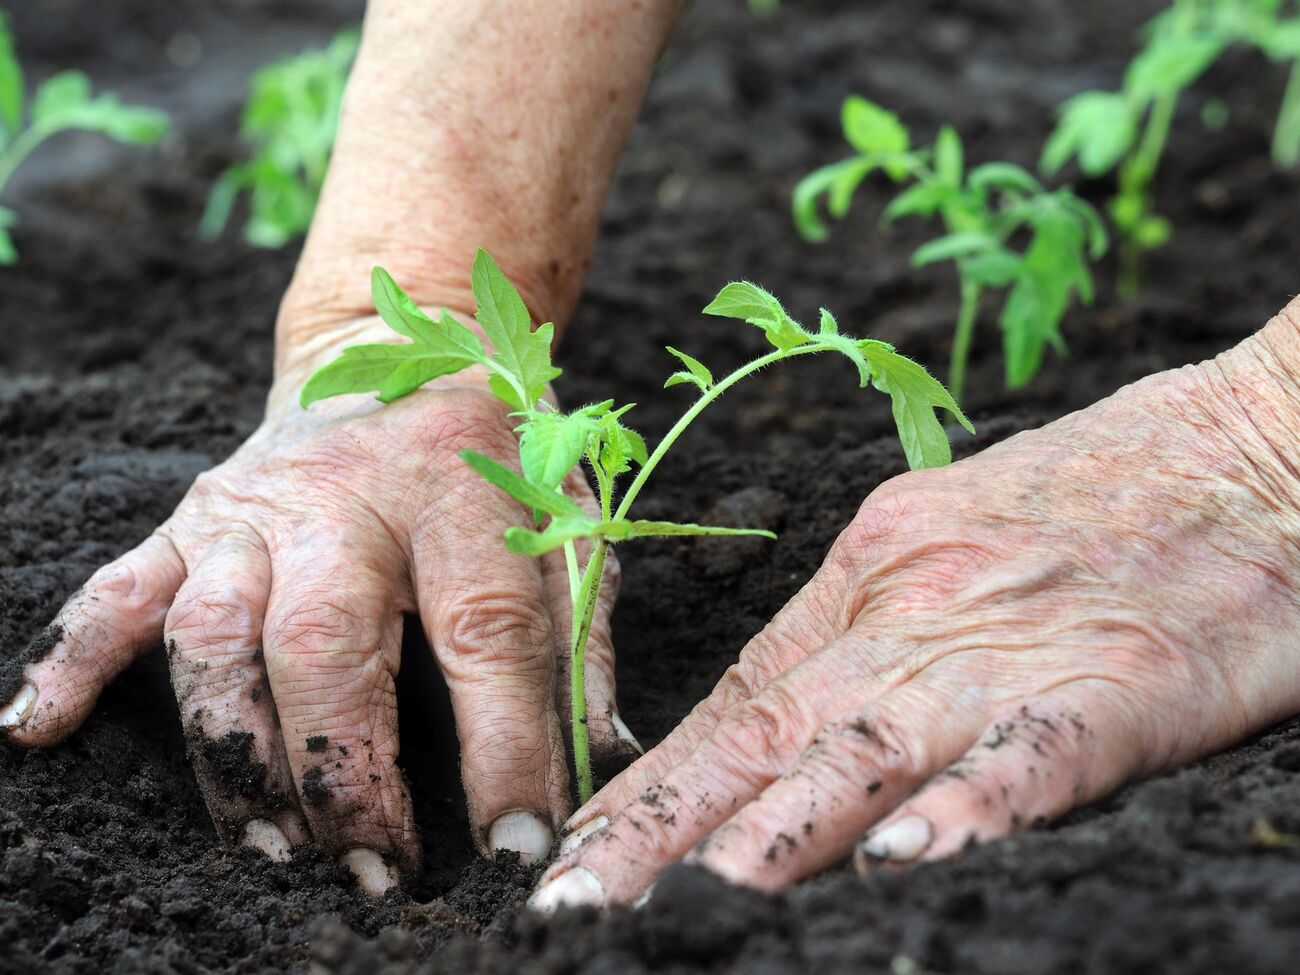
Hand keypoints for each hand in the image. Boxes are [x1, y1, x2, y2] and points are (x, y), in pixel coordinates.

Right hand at [0, 314, 637, 894]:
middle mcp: (351, 498)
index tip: (515, 845)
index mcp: (463, 494)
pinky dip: (75, 658)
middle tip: (375, 870)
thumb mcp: (570, 519)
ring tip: (270, 846)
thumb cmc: (502, 450)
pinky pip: (121, 587)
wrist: (406, 343)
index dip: (505, 749)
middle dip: (345, 772)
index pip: (487, 634)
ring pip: (214, 633)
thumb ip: (584, 634)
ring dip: (233, 751)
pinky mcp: (195, 515)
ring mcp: (258, 507)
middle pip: (328, 643)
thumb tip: (601, 760)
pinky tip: (41, 728)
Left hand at [530, 306, 1299, 908]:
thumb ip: (862, 624)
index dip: (648, 787)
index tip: (577, 848)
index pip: (735, 702)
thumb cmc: (1095, 489)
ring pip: (864, 753)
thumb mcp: (942, 534)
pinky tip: (904, 864)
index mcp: (868, 575)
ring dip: (769, 839)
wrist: (1254, 441)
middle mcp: (913, 611)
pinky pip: (1029, 756)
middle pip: (765, 738)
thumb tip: (778, 715)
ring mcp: (1009, 646)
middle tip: (569, 904)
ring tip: (682, 907)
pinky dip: (966, 810)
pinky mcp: (1119, 681)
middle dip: (660, 833)